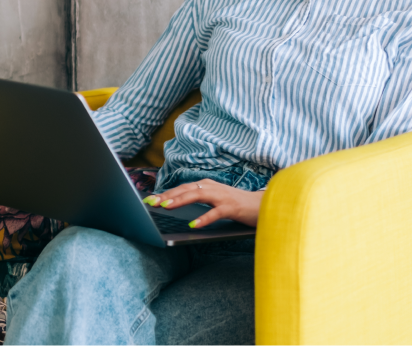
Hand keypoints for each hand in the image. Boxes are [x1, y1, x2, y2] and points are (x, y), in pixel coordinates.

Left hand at [142, 178, 262, 228]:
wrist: (263, 205)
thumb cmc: (236, 204)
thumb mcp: (214, 200)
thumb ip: (199, 201)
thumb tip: (176, 206)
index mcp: (206, 185)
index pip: (181, 188)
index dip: (164, 193)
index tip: (148, 199)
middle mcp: (212, 187)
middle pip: (185, 190)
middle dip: (167, 195)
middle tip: (151, 202)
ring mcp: (222, 196)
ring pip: (197, 196)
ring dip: (180, 200)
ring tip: (166, 206)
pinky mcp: (231, 207)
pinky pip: (215, 213)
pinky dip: (204, 218)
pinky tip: (193, 225)